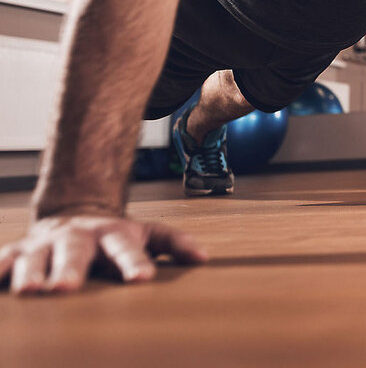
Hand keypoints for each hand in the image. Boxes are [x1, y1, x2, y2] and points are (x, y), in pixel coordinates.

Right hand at [1, 213, 207, 294]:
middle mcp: (78, 237)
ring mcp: (46, 244)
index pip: (126, 249)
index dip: (134, 263)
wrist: (75, 215)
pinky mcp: (18, 251)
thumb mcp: (147, 233)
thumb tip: (204, 258)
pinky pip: (4, 260)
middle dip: (70, 270)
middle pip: (75, 252)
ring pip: (37, 257)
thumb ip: (174, 244)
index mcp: (113, 234)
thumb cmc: (116, 236)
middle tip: (66, 289)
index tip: (142, 279)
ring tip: (31, 291)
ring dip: (32, 273)